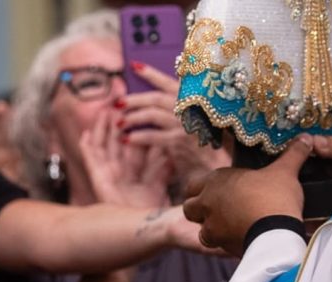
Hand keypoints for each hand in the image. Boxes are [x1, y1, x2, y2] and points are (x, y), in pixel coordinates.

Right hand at [81, 108, 171, 207]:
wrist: (139, 231)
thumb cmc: (150, 213)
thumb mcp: (158, 183)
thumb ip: (161, 166)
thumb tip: (167, 146)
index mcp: (137, 172)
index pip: (137, 144)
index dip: (138, 126)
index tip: (140, 108)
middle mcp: (121, 171)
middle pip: (117, 141)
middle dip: (119, 121)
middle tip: (120, 100)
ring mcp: (108, 175)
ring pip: (104, 146)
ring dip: (103, 128)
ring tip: (104, 110)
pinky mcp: (98, 181)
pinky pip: (91, 161)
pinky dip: (87, 147)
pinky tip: (85, 134)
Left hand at [121, 63, 229, 182]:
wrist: (213, 166)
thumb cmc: (199, 143)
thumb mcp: (192, 119)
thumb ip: (176, 106)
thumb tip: (150, 97)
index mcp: (193, 99)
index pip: (170, 81)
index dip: (152, 73)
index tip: (134, 65)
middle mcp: (190, 107)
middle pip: (156, 98)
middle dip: (134, 99)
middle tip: (118, 102)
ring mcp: (185, 123)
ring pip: (152, 114)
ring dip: (132, 118)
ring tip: (119, 123)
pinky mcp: (179, 141)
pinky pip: (152, 136)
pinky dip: (137, 137)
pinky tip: (126, 139)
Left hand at [184, 134, 310, 256]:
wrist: (275, 233)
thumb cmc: (276, 196)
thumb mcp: (286, 171)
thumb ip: (292, 154)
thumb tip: (305, 138)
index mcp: (216, 181)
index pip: (194, 184)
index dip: (202, 187)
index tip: (218, 189)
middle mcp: (206, 203)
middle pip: (189, 207)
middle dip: (200, 208)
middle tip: (219, 208)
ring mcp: (210, 226)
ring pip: (199, 227)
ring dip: (210, 227)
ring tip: (228, 224)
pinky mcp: (219, 244)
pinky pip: (213, 243)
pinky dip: (222, 241)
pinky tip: (237, 236)